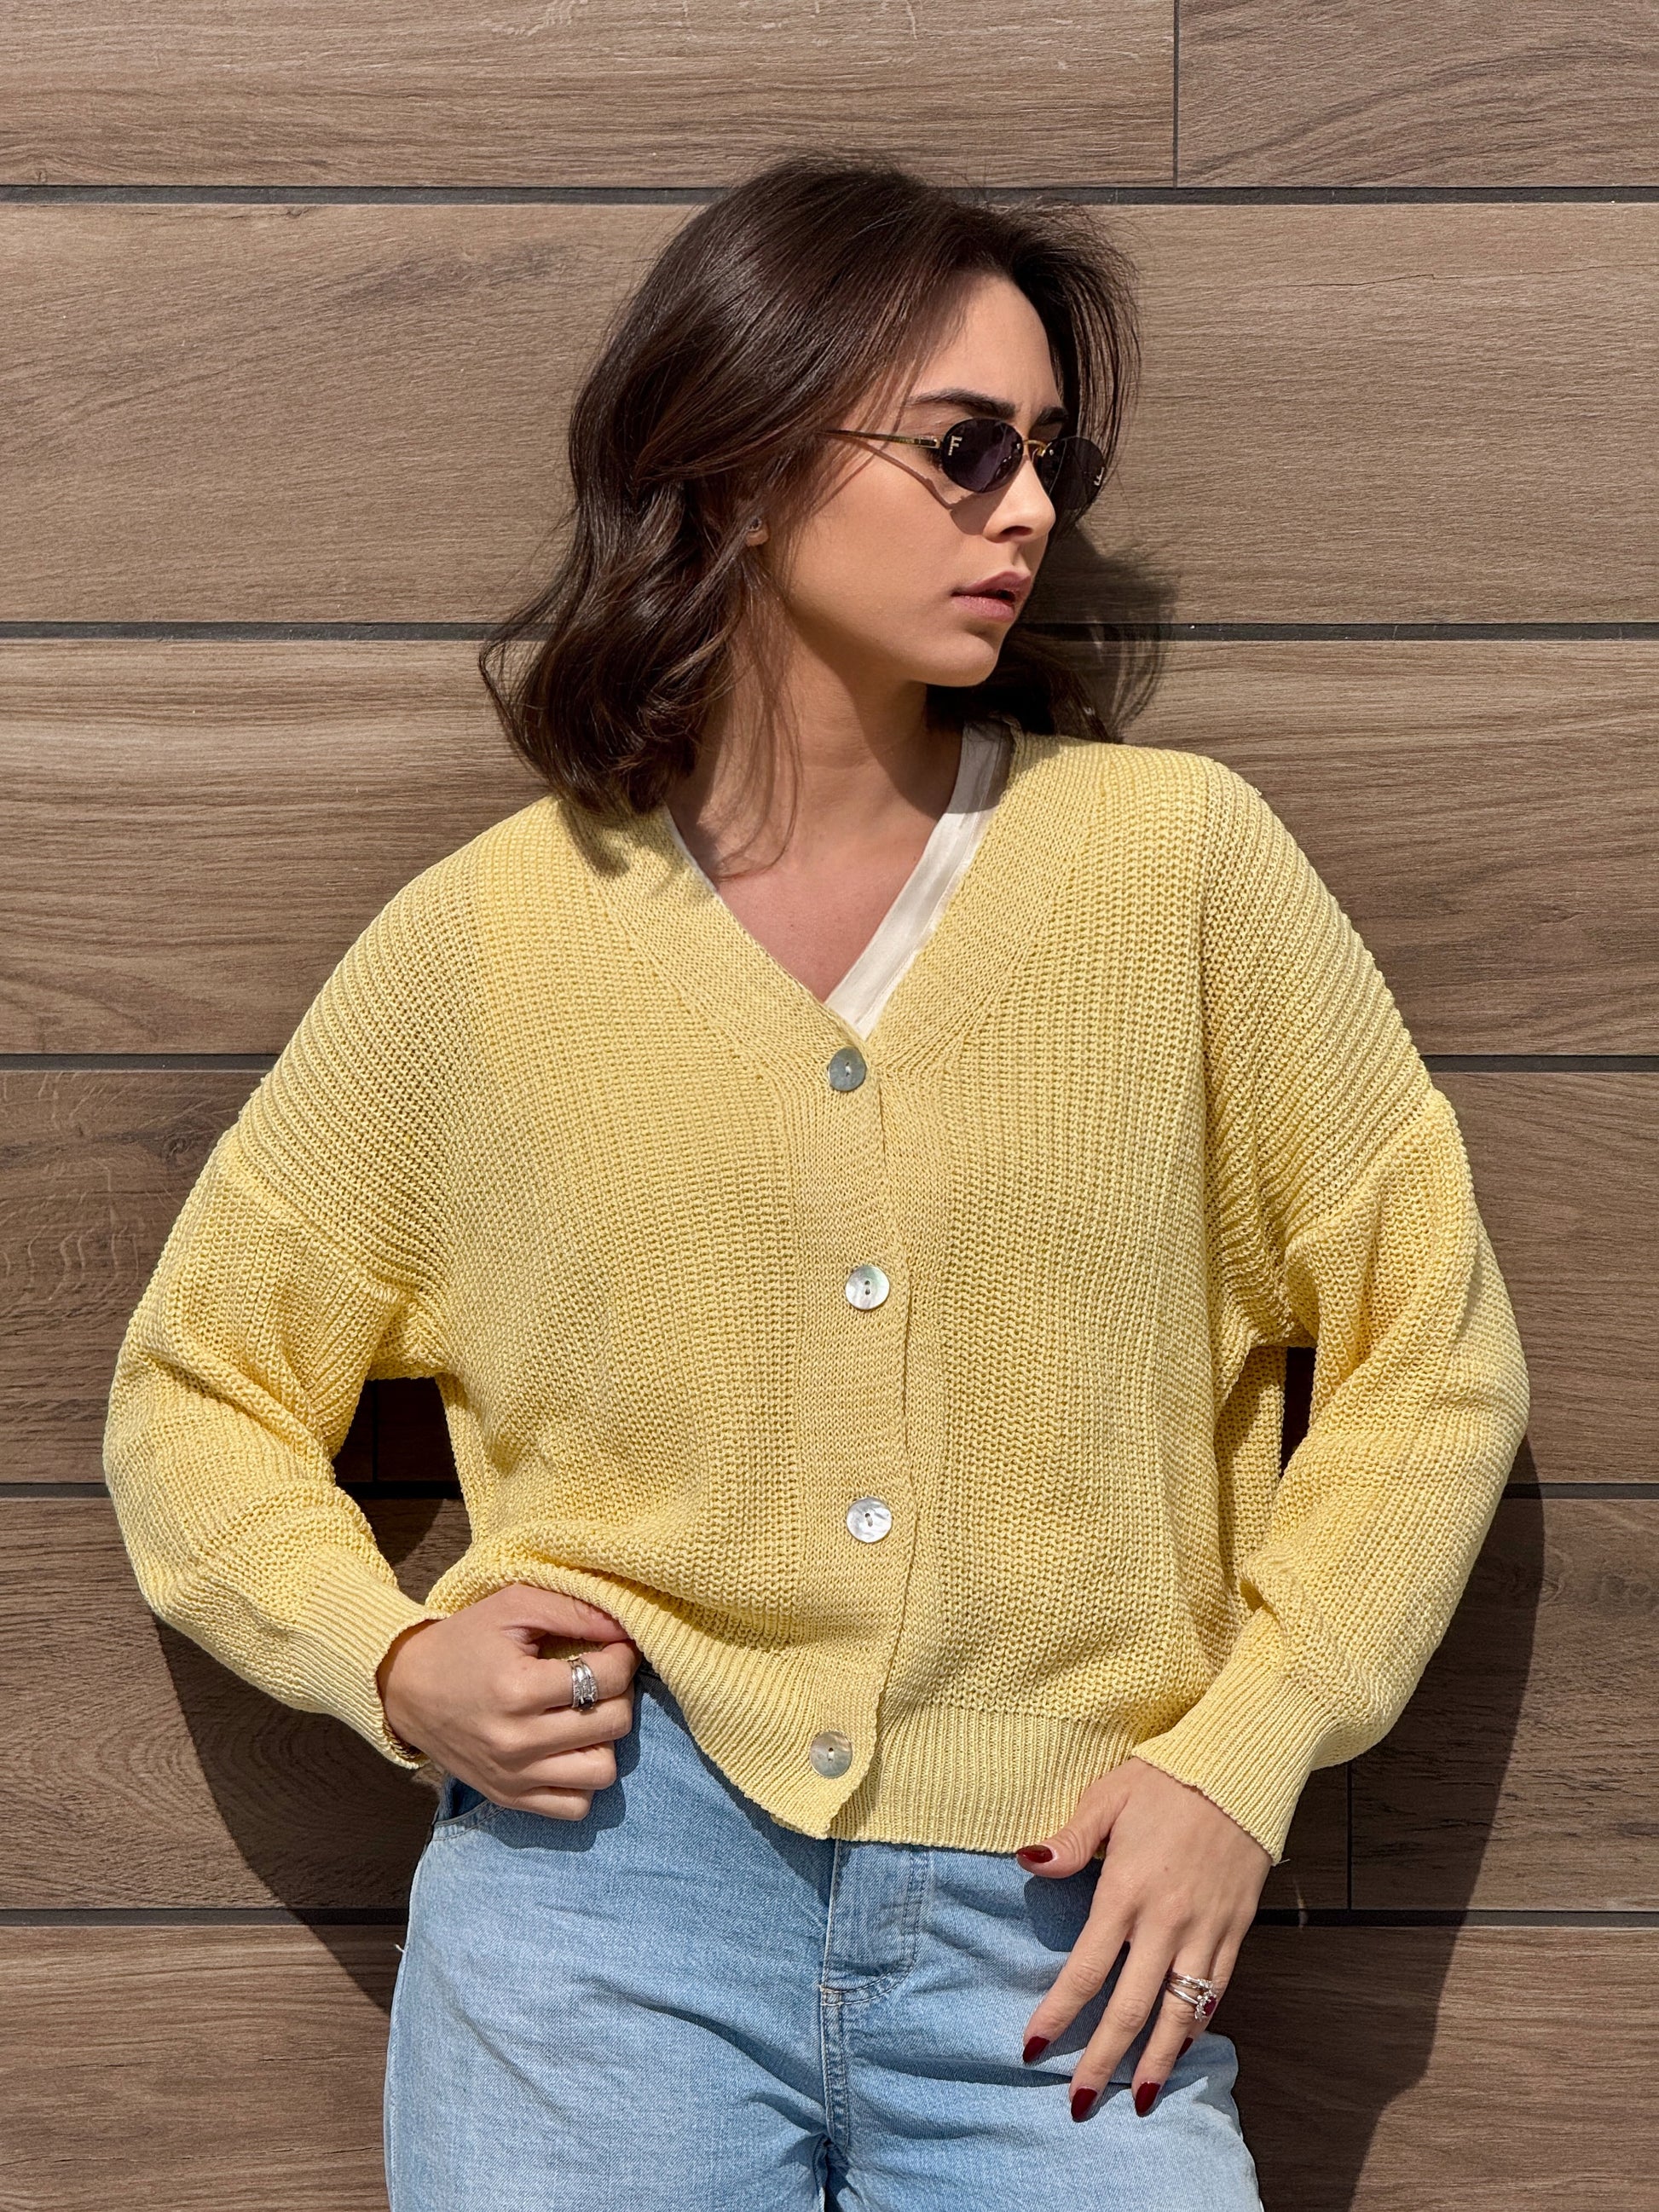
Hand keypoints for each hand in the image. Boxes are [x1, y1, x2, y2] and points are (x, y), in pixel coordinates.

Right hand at [376, 1583, 640, 1818]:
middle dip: (620, 1694)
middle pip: (612, 1725)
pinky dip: (583, 1780)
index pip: (606, 1679)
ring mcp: (513, 1776)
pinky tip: (570, 1749)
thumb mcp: (513, 1606)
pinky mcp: (508, 1798)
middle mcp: (516, 1741)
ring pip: (601, 1772)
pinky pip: (575, 1808)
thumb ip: (574, 1611)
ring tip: (587, 1715)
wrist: (406, 1687)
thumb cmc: (463, 1641)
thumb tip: (626, 1629)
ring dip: (605, 1741)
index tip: (614, 1648)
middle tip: (603, 1677)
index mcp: (518, 1689)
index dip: (623, 1657)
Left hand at [1015, 1754, 1272, 2119]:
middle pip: (1130, 2008)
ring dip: (1156, 2061)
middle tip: (1077, 2103)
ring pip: (1179, 2012)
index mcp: (1125, 1891)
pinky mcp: (1236, 1930)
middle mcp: (1166, 1921)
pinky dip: (1196, 2024)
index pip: (1086, 1970)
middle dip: (1102, 2060)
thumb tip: (1026, 1861)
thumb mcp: (1107, 1797)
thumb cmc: (1164, 1780)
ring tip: (1137, 2099)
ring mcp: (1205, 1930)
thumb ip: (1070, 1839)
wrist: (1239, 1770)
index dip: (1058, 2015)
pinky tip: (1179, 2048)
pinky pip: (1216, 1989)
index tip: (1032, 2050)